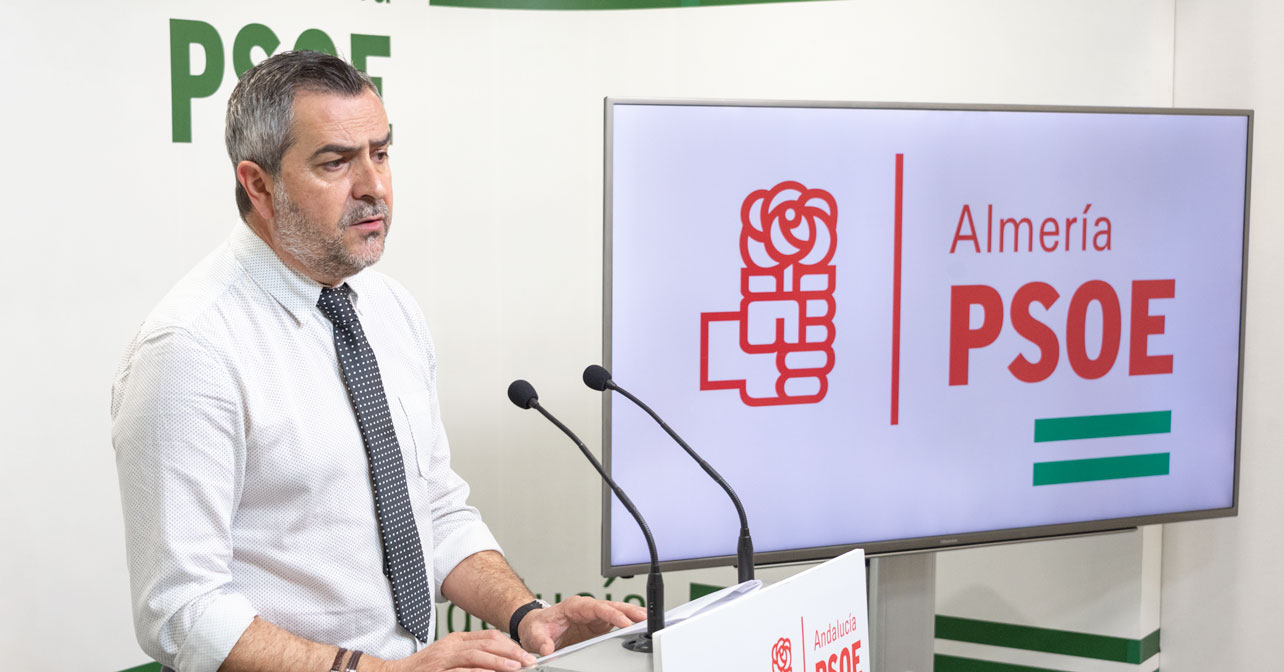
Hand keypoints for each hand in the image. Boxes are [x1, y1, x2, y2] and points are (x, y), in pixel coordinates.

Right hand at [381, 631, 536, 671]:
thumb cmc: (424, 669)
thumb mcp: (449, 657)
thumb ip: (471, 656)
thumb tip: (501, 661)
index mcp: (456, 640)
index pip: (489, 637)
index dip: (510, 645)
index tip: (525, 655)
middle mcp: (450, 647)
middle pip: (486, 644)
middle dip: (510, 652)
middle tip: (528, 661)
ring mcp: (443, 660)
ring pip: (475, 656)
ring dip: (497, 662)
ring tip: (515, 668)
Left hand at [517, 596, 647, 656]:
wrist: (536, 627)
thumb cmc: (537, 626)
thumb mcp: (535, 635)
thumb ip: (542, 641)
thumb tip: (548, 648)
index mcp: (574, 606)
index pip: (597, 608)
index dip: (612, 614)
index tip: (624, 622)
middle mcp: (586, 609)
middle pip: (611, 606)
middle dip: (629, 611)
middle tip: (644, 617)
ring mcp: (593, 616)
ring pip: (616, 612)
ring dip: (632, 616)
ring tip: (647, 620)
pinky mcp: (597, 625)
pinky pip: (615, 621)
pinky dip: (627, 623)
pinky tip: (637, 627)